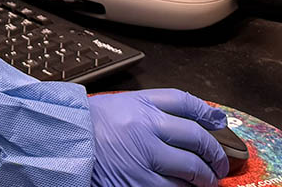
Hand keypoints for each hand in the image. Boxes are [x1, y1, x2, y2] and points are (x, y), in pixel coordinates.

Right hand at [89, 88, 228, 186]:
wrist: (61, 143)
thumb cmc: (90, 125)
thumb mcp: (121, 104)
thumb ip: (158, 107)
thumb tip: (203, 117)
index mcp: (140, 106)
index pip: (186, 104)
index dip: (208, 114)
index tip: (220, 123)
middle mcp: (144, 129)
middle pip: (196, 139)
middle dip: (215, 154)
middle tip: (219, 163)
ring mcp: (142, 159)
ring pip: (190, 170)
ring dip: (204, 178)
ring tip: (205, 180)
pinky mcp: (136, 184)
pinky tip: (182, 186)